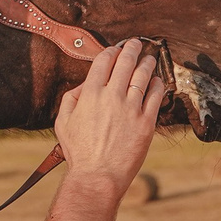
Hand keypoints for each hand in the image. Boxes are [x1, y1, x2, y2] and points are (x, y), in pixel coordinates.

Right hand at [52, 39, 165, 190]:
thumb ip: (71, 99)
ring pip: (143, 75)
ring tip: (150, 58)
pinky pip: (156, 96)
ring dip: (147, 63)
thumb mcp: (63, 122)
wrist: (97, 176)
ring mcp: (131, 108)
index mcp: (90, 94)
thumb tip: (85, 84)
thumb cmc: (79, 152)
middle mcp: (112, 96)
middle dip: (132, 48)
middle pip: (125, 62)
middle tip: (136, 44)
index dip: (112, 51)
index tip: (116, 49)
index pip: (104, 61)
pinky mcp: (146, 122)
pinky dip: (157, 84)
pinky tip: (157, 81)